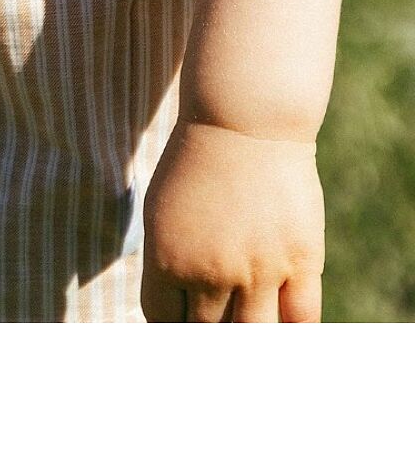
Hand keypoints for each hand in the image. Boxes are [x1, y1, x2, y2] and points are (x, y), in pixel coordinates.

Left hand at [139, 118, 324, 321]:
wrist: (244, 123)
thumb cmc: (197, 164)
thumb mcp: (163, 213)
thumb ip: (169, 264)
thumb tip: (180, 312)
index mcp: (166, 259)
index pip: (163, 319)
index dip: (172, 328)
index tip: (183, 327)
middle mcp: (211, 272)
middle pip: (207, 335)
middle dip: (209, 340)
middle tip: (216, 335)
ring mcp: (258, 270)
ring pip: (254, 336)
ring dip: (250, 341)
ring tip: (250, 335)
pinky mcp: (300, 261)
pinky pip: (301, 321)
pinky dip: (294, 336)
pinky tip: (288, 334)